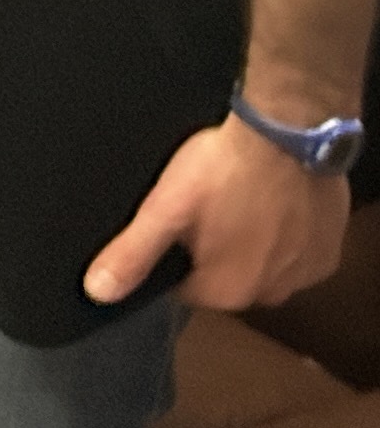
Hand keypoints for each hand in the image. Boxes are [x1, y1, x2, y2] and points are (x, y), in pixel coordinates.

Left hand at [89, 110, 353, 310]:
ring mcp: (306, 273)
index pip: (186, 288)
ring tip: (239, 200)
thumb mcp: (164, 208)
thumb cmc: (221, 170)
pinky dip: (285, 234)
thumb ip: (132, 254)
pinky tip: (272, 203)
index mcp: (228, 293)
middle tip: (208, 206)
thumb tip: (97, 291)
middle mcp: (272, 294)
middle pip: (227, 278)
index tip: (176, 221)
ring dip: (252, 242)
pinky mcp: (330, 250)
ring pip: (263, 265)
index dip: (175, 253)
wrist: (288, 133)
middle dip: (214, 249)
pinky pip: (296, 251)